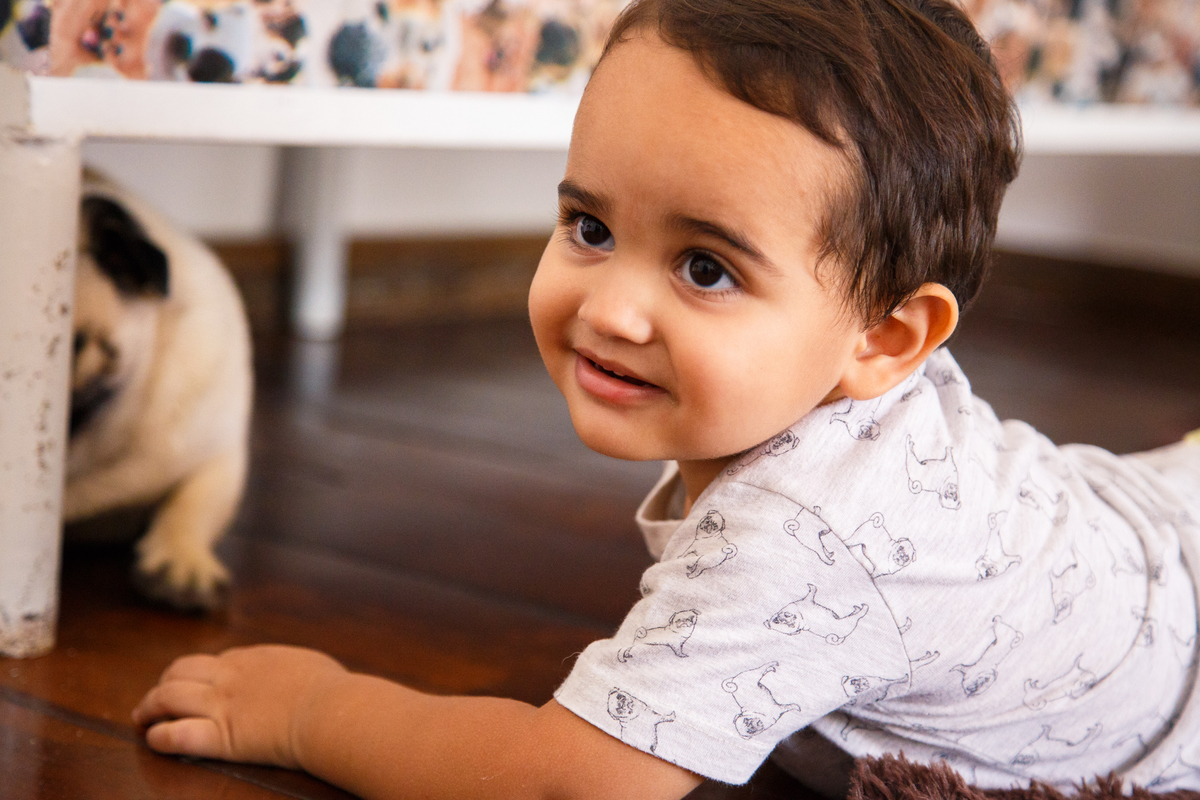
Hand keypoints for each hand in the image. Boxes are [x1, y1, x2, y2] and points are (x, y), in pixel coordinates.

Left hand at [133, 644, 346, 767]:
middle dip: (163, 683)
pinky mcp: (221, 736)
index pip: (212, 662)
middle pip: (181, 671)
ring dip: (150, 706)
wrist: (330, 711)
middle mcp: (230, 677)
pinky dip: (160, 736)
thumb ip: (296, 669)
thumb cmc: (332, 689)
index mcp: (253, 659)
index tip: (192, 684)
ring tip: (142, 717)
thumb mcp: (312, 665)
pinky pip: (177, 734)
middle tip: (154, 698)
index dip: (196, 673)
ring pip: (168, 697)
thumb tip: (304, 673)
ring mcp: (222, 705)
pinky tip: (154, 739)